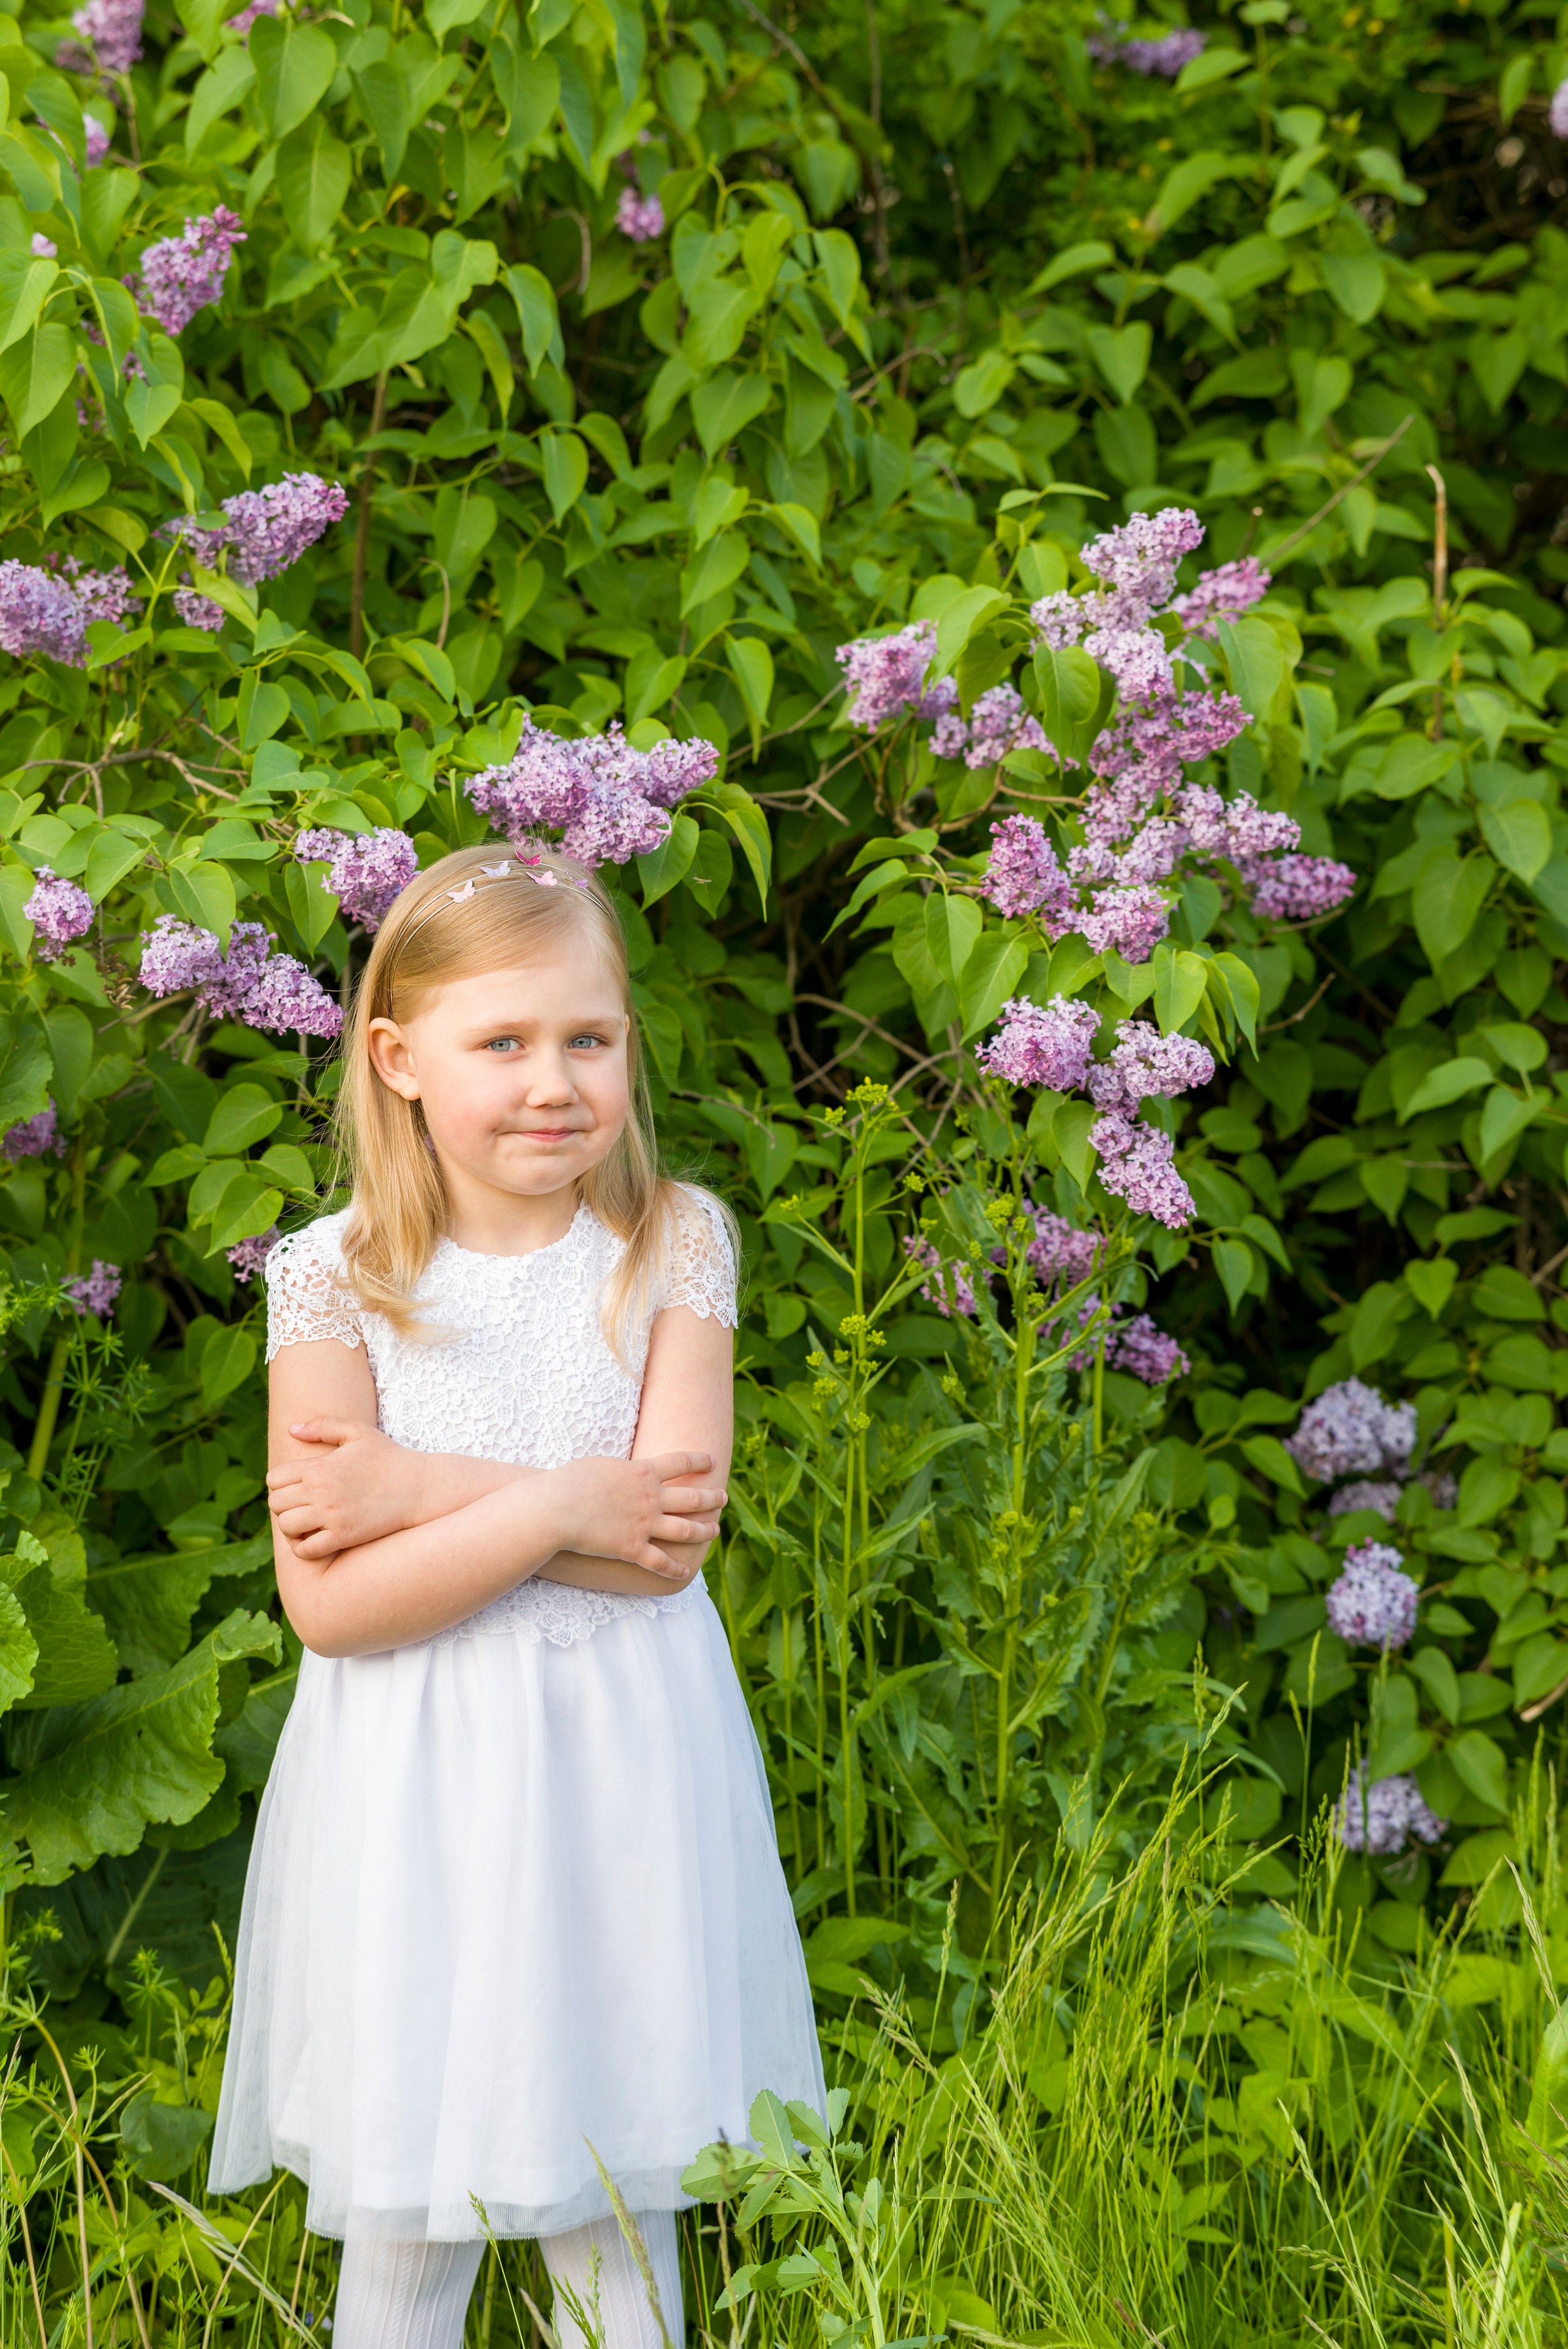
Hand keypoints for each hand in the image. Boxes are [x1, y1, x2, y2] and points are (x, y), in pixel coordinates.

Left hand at [267, 1420, 416, 1560]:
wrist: (419, 1487)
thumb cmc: (389, 1457)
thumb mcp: (358, 1432)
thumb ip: (323, 1426)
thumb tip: (292, 1429)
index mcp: (319, 1467)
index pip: (274, 1479)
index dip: (278, 1483)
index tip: (292, 1486)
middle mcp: (321, 1492)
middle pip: (276, 1504)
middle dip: (282, 1505)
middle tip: (298, 1505)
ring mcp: (332, 1516)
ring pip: (286, 1527)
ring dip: (289, 1527)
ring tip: (303, 1523)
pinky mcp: (344, 1536)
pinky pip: (306, 1550)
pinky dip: (301, 1548)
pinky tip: (311, 1540)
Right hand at [547, 1452, 726, 1579]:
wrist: (556, 1509)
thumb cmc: (570, 1481)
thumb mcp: (601, 1464)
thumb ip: (622, 1469)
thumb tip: (629, 1470)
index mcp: (644, 1472)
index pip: (680, 1462)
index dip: (699, 1461)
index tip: (711, 1461)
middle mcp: (651, 1498)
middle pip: (692, 1497)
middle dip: (711, 1497)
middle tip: (723, 1498)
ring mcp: (645, 1525)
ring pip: (685, 1530)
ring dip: (703, 1530)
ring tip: (714, 1530)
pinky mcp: (633, 1549)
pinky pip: (660, 1562)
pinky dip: (675, 1568)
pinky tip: (685, 1571)